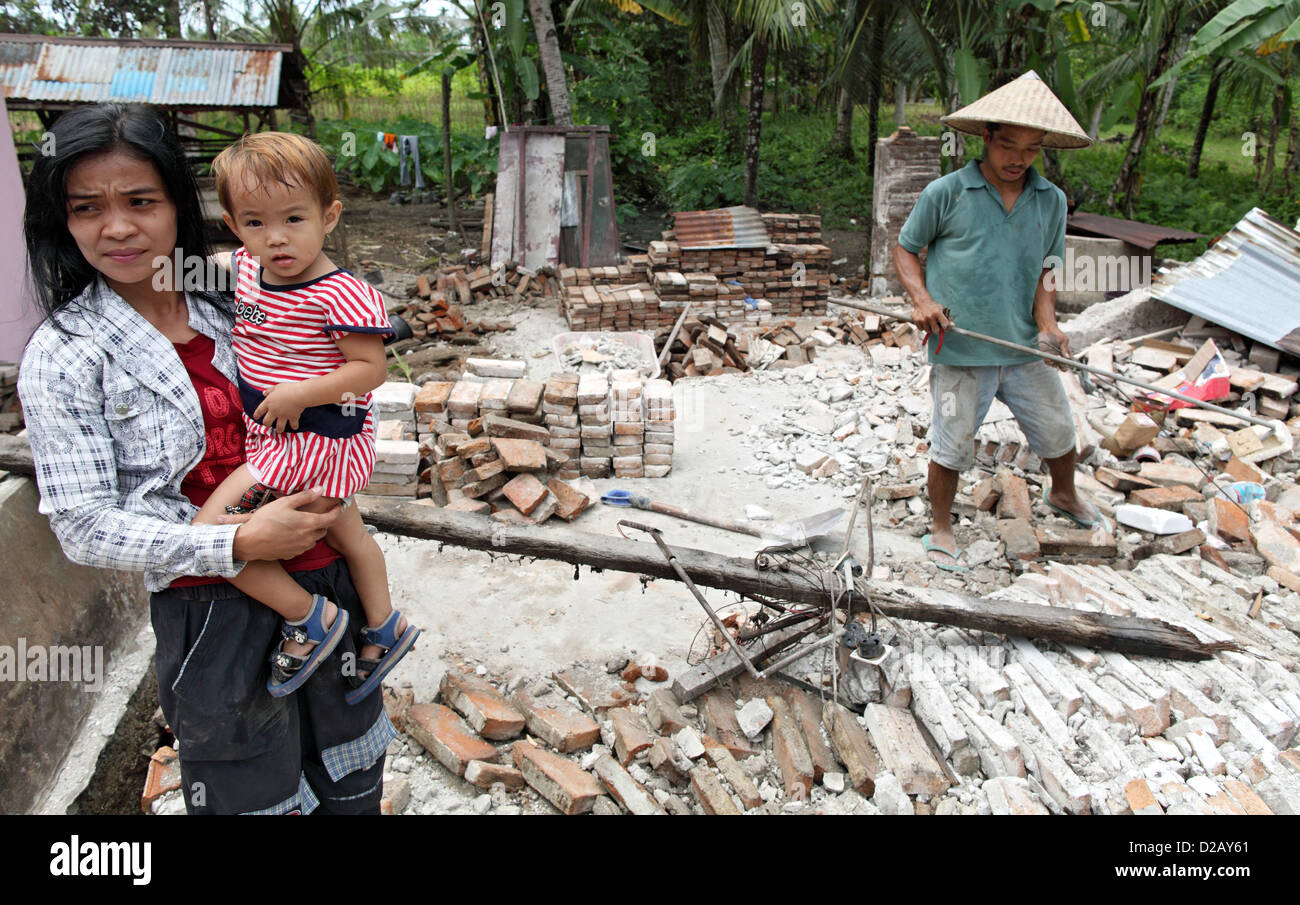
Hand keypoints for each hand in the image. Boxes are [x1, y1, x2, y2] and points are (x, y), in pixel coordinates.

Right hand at [224, 487, 341, 560]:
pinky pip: (302, 547)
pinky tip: (293, 535)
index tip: (339, 507)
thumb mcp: (285, 503)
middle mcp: (308, 538)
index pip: (330, 519)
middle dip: (324, 522)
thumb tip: (320, 490)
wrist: (249, 541)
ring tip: (306, 524)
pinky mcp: (291, 554)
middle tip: (321, 514)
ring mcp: (300, 548)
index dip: (336, 512)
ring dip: (313, 532)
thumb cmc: (266, 520)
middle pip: (323, 530)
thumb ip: (304, 496)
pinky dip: (302, 540)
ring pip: (313, 540)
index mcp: (309, 524)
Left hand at [253, 382, 307, 432]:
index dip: (256, 414)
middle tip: (268, 424)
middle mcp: (274, 411)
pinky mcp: (292, 417)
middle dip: (267, 423)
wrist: (299, 394)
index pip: (259, 410)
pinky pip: (293, 424)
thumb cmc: (287, 389)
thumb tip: (264, 393)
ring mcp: (283, 416)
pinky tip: (295, 427)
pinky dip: (294, 426)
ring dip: (279, 429)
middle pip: (267, 421)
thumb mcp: (276, 387)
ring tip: (279, 431)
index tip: (255, 417)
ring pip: (279, 426)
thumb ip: (269, 391)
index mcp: (268, 403)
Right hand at [912, 297, 951, 334]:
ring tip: (930, 322)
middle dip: (937, 329)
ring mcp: (922, 319)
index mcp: (938, 312)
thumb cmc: (934, 307)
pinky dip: (923, 327)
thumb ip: (948, 318)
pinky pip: (921, 329)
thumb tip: (953, 326)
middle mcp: (930, 316)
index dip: (946, 327)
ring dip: (930, 328)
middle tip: (936, 325)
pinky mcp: (916, 321)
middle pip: (936, 330)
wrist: (922, 302)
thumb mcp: (943, 310)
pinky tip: (924, 322)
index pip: (945, 324)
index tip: (945, 327)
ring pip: (928, 331)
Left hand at [1037, 327, 1070, 367]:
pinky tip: (1049, 358)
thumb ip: (1065, 348)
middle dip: (1061, 366)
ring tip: (1054, 358)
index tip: (1067, 364)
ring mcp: (1052, 356)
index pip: (1068, 362)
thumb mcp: (1063, 339)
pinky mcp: (1045, 354)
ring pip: (1054, 365)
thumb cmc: (1056, 333)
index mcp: (1065, 352)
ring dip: (1054, 364)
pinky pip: (1047, 361)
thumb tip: (1067, 357)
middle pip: (1061, 366)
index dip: (1068, 365)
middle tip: (1060, 361)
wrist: (1047, 329)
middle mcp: (1059, 355)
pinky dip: (1048, 361)